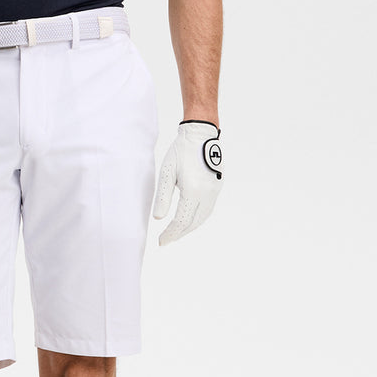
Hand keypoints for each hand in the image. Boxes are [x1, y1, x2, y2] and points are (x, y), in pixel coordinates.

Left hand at [153, 122, 222, 245]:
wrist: (200, 135)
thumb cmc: (181, 152)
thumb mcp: (166, 173)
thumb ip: (162, 197)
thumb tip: (158, 218)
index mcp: (193, 191)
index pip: (181, 220)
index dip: (171, 233)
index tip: (161, 241)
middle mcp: (207, 194)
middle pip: (194, 222)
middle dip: (179, 233)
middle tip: (166, 240)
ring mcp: (215, 191)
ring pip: (203, 217)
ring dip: (190, 227)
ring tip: (176, 232)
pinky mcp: (217, 186)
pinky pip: (208, 209)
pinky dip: (198, 218)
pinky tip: (189, 219)